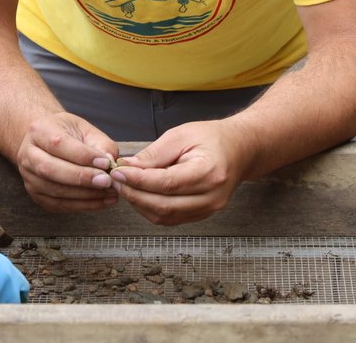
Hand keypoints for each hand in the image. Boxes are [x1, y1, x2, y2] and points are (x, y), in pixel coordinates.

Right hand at [15, 112, 120, 212]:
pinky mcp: (36, 195)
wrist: (47, 143)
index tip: (105, 162)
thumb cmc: (68, 134)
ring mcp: (29, 177)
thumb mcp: (85, 129)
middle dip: (81, 177)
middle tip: (106, 181)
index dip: (82, 155)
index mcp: (39, 130)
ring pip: (54, 190)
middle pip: (50, 169)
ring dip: (85, 195)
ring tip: (109, 192)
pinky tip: (102, 201)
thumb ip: (100, 143)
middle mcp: (28, 154)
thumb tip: (111, 162)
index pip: (58, 143)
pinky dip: (82, 205)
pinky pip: (59, 204)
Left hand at [108, 119, 251, 224]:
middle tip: (116, 181)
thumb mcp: (180, 135)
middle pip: (164, 205)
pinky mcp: (202, 215)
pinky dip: (151, 209)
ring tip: (125, 186)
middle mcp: (211, 196)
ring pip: (165, 216)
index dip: (138, 180)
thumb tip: (127, 167)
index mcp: (208, 172)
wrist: (239, 150)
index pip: (166, 183)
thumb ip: (154, 154)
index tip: (118, 172)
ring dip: (140, 204)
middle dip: (134, 195)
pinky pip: (171, 219)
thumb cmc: (211, 138)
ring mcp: (209, 209)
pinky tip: (140, 194)